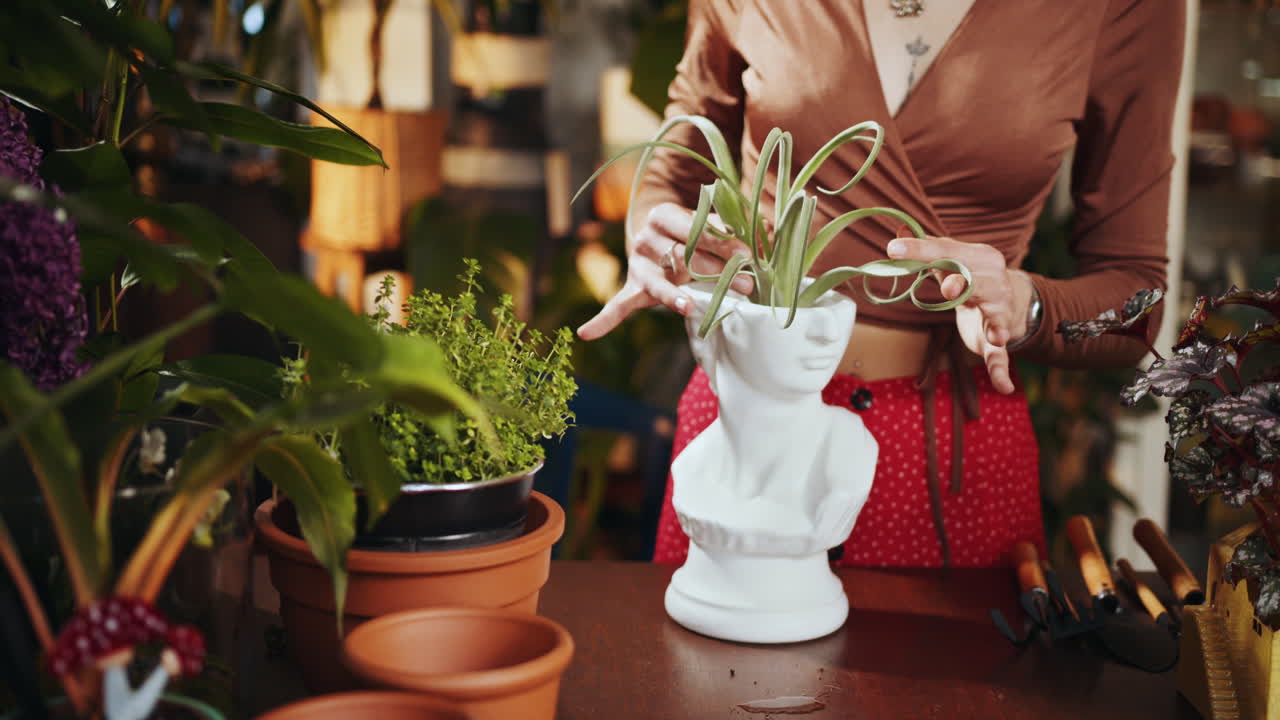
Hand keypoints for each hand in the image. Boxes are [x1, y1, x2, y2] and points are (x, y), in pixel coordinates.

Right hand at [576, 202, 754, 340]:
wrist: (656, 233)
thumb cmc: (690, 228)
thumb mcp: (708, 220)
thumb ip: (735, 225)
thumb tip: (770, 230)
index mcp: (662, 214)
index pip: (693, 229)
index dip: (720, 241)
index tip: (747, 253)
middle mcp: (645, 239)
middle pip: (682, 259)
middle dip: (716, 272)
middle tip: (746, 284)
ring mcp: (637, 265)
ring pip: (659, 284)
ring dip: (677, 298)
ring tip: (687, 307)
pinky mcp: (633, 288)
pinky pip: (618, 306)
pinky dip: (603, 320)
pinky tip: (586, 333)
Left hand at [886, 234, 1033, 394]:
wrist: (1010, 302)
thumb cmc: (970, 277)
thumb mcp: (952, 260)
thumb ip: (927, 248)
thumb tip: (898, 231)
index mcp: (980, 258)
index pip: (948, 250)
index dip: (921, 250)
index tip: (893, 249)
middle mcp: (994, 282)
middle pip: (976, 281)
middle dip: (964, 284)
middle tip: (948, 289)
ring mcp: (999, 311)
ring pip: (997, 316)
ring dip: (995, 324)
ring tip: (995, 336)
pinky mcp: (996, 338)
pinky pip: (1001, 356)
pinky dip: (1001, 371)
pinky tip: (1004, 387)